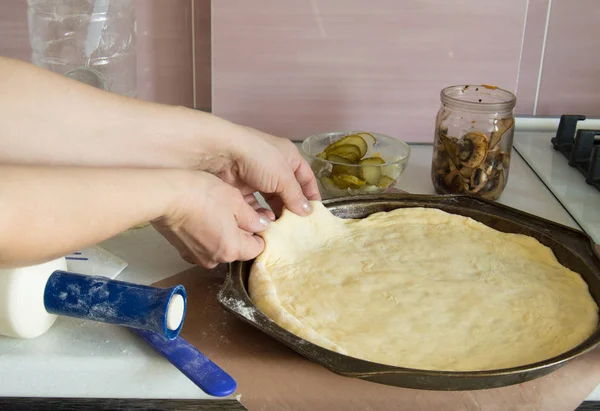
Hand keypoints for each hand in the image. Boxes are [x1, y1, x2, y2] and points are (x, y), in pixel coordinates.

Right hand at [152, 171, 268, 267]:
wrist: (164, 196)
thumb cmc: (200, 195)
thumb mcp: (235, 201)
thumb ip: (252, 218)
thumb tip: (262, 225)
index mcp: (232, 250)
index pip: (257, 248)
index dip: (260, 233)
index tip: (258, 219)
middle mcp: (215, 259)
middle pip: (238, 248)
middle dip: (241, 231)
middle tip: (239, 209)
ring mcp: (197, 256)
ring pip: (221, 246)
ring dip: (224, 231)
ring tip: (219, 209)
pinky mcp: (183, 250)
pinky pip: (204, 244)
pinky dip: (207, 233)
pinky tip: (204, 215)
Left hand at [215, 125, 321, 217]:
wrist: (222, 154)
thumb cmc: (258, 158)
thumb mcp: (283, 177)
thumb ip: (296, 196)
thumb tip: (308, 212)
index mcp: (289, 156)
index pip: (306, 177)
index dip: (312, 194)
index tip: (315, 213)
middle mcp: (274, 166)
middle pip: (289, 190)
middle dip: (293, 207)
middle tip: (298, 226)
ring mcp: (258, 177)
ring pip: (272, 199)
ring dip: (277, 212)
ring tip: (282, 228)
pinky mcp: (243, 187)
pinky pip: (256, 204)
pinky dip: (260, 214)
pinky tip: (265, 224)